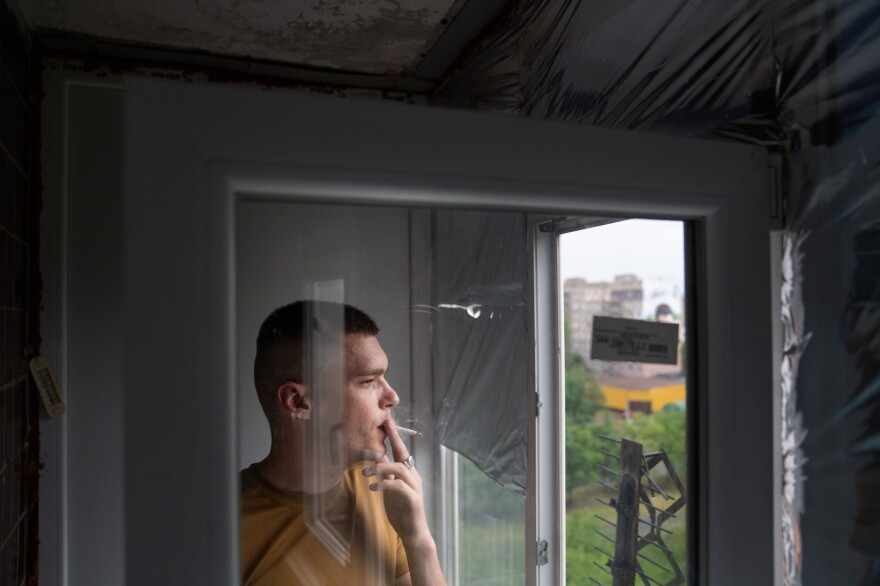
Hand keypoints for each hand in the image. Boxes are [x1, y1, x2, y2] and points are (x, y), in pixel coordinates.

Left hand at [362, 417, 428, 543]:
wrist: (413, 533)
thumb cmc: (401, 511)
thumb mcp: (391, 489)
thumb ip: (387, 475)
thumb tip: (378, 459)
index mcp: (408, 473)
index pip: (401, 450)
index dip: (394, 436)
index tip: (388, 422)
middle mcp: (413, 476)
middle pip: (403, 453)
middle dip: (394, 438)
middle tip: (385, 425)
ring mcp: (414, 487)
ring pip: (399, 468)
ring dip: (380, 468)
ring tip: (365, 473)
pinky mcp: (412, 499)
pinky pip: (398, 486)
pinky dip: (384, 484)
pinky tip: (373, 488)